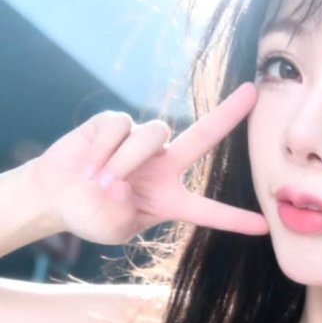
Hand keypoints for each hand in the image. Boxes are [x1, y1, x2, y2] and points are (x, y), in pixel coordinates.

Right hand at [26, 83, 268, 245]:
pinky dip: (103, 148)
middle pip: (204, 136)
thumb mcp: (113, 229)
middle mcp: (163, 166)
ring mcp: (142, 142)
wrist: (56, 196)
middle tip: (253, 93)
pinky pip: (120, 127)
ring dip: (125, 160)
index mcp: (170, 199)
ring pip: (152, 134)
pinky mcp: (115, 124)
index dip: (233, 219)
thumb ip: (123, 216)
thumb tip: (125, 186)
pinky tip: (89, 161)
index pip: (207, 211)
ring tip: (100, 182)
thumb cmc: (91, 215)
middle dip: (228, 114)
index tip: (263, 226)